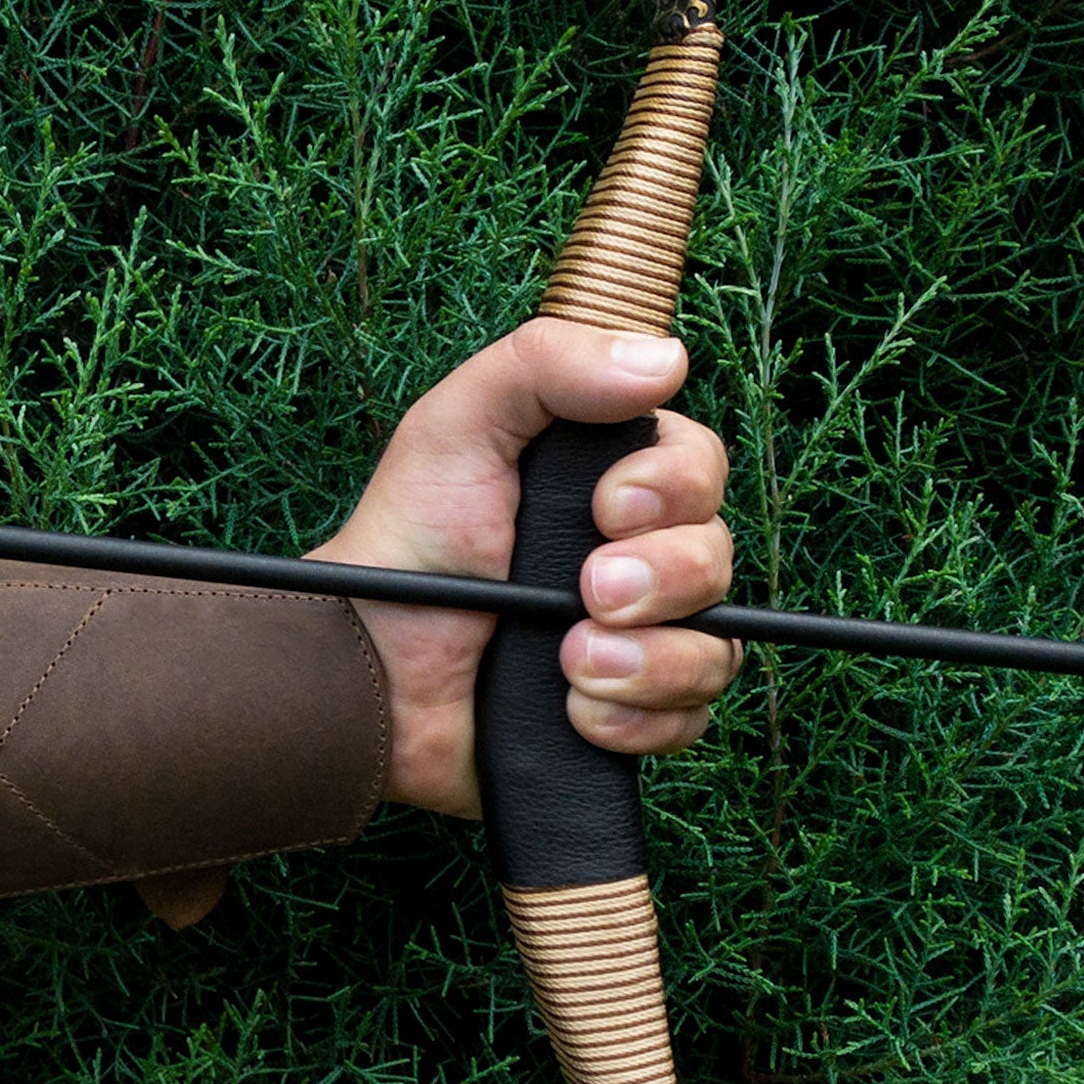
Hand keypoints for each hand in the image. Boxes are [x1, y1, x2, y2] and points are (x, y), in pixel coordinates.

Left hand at [308, 320, 739, 817]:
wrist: (367, 675)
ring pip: (713, 647)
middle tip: (586, 593)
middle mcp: (632, 557)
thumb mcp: (454, 426)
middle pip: (716, 556)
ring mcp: (632, 640)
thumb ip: (546, 365)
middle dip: (662, 579)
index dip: (673, 488)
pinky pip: (686, 723)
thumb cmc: (404, 544)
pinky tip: (575, 710)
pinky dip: (637, 721)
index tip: (606, 509)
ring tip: (570, 664)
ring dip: (650, 660)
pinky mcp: (622, 715)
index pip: (698, 466)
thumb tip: (666, 360)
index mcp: (602, 482)